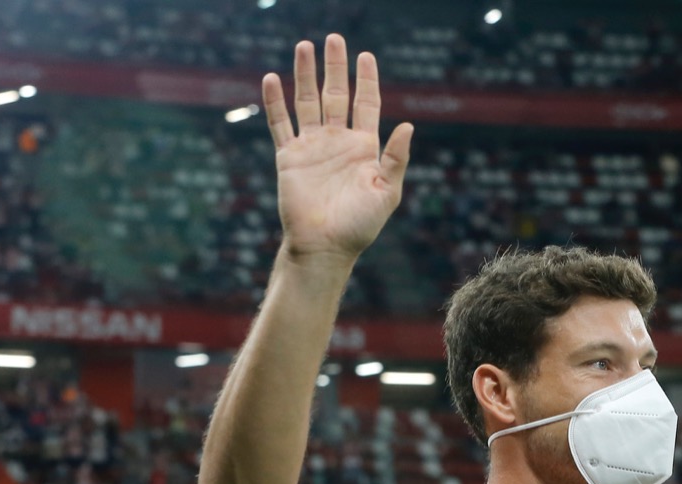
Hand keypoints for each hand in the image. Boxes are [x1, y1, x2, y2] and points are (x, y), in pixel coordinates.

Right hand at [262, 35, 413, 262]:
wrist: (325, 247)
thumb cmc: (360, 225)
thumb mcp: (387, 192)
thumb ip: (396, 158)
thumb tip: (408, 125)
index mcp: (364, 148)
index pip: (366, 104)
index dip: (366, 80)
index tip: (366, 56)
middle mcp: (338, 142)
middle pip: (336, 95)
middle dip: (335, 68)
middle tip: (335, 38)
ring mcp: (312, 147)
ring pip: (307, 102)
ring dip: (306, 75)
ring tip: (304, 46)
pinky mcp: (289, 156)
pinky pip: (280, 124)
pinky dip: (275, 102)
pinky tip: (272, 78)